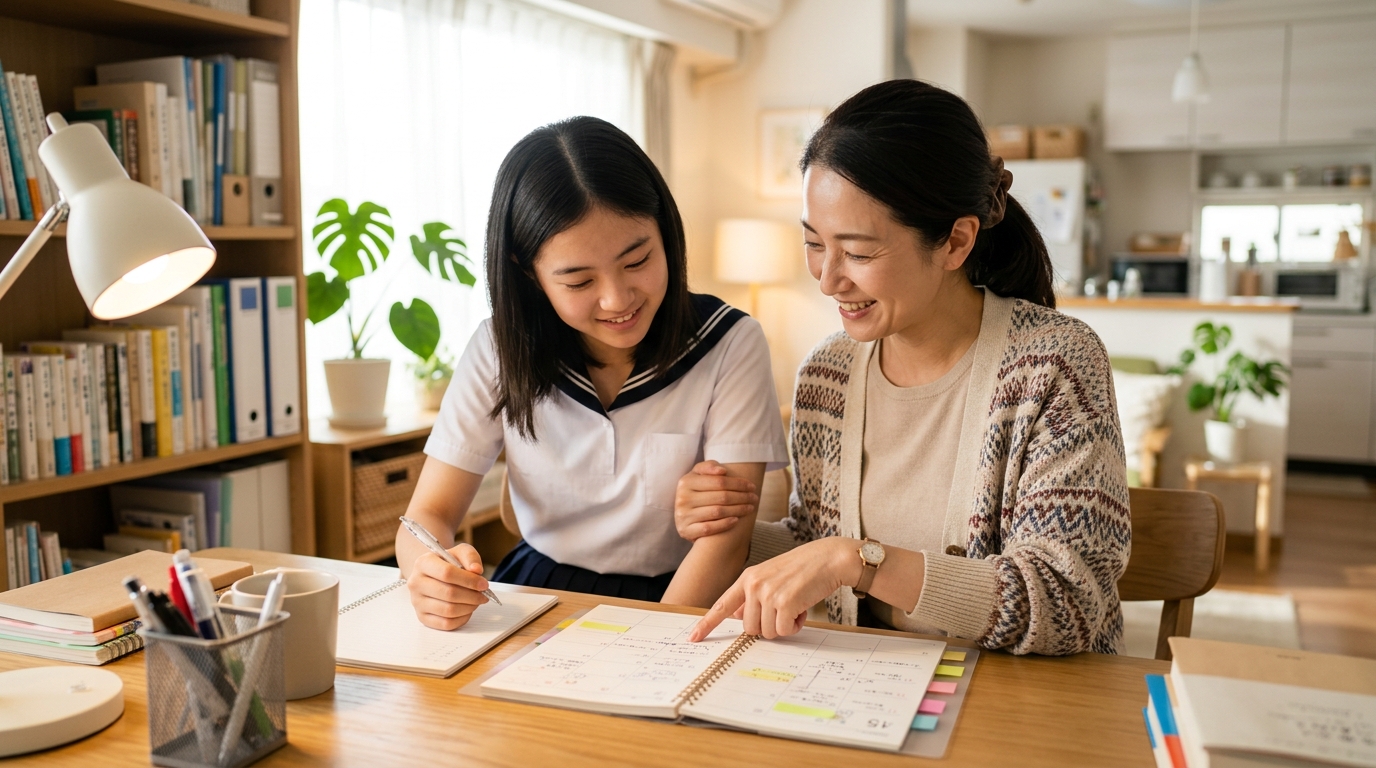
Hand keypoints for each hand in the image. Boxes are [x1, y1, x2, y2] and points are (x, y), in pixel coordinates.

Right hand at [405, 543, 489, 630]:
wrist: (433, 574)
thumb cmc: (448, 563)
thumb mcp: (460, 552)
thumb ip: (470, 557)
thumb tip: (476, 570)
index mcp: (423, 563)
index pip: (447, 573)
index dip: (469, 580)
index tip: (484, 584)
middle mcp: (416, 583)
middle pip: (449, 594)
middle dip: (472, 596)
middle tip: (483, 595)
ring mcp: (417, 602)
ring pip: (448, 610)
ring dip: (469, 607)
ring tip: (476, 601)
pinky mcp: (422, 617)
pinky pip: (446, 624)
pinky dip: (462, 619)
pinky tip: (467, 610)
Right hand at [673, 460, 758, 540]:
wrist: (682, 514)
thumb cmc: (696, 491)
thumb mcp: (697, 475)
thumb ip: (707, 467)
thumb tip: (722, 471)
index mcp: (686, 482)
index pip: (719, 482)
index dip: (739, 484)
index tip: (752, 486)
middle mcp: (683, 498)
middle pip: (720, 497)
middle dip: (742, 497)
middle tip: (754, 498)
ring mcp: (683, 516)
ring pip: (717, 512)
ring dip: (738, 510)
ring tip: (750, 508)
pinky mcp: (686, 531)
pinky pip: (709, 528)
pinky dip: (724, 524)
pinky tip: (736, 520)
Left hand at [689, 538, 858, 640]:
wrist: (828, 558)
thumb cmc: (802, 570)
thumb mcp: (772, 578)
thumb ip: (753, 596)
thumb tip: (740, 617)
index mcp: (748, 578)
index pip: (721, 604)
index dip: (707, 624)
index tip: (693, 638)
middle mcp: (754, 585)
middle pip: (750, 629)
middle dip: (768, 626)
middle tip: (785, 609)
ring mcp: (768, 593)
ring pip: (767, 632)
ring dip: (783, 626)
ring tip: (795, 606)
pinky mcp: (784, 603)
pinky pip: (784, 631)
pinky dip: (795, 626)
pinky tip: (803, 609)